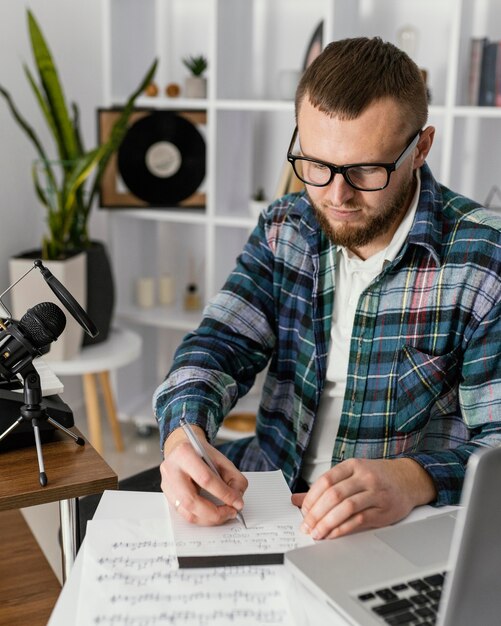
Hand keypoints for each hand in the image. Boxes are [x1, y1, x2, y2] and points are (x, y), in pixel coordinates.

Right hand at [160, 425, 247, 525]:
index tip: (237, 502)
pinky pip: (184, 514)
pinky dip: (202, 518)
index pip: (205, 479)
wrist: (182, 450)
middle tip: (231, 512)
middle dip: (215, 512)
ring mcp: (167, 485)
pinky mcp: (168, 497)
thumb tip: (237, 500)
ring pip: (186, 512)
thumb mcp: (222, 460)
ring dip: (209, 519)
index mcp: (185, 454)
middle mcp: (171, 470)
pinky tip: (213, 514)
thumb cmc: (201, 455)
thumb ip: (234, 479)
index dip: (223, 493)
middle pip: (191, 500)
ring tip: (224, 515)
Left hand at [291, 458, 436, 539]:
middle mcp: (364, 477)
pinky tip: (332, 535)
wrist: (408, 480)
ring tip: (316, 533)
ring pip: (346, 508)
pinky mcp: (383, 510)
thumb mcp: (350, 475)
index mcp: (352, 465)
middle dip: (316, 513)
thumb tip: (295, 500)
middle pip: (334, 495)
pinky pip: (359, 520)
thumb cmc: (376, 478)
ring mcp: (375, 493)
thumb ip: (324, 487)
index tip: (302, 512)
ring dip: (328, 523)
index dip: (311, 498)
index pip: (325, 481)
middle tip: (306, 526)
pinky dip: (343, 529)